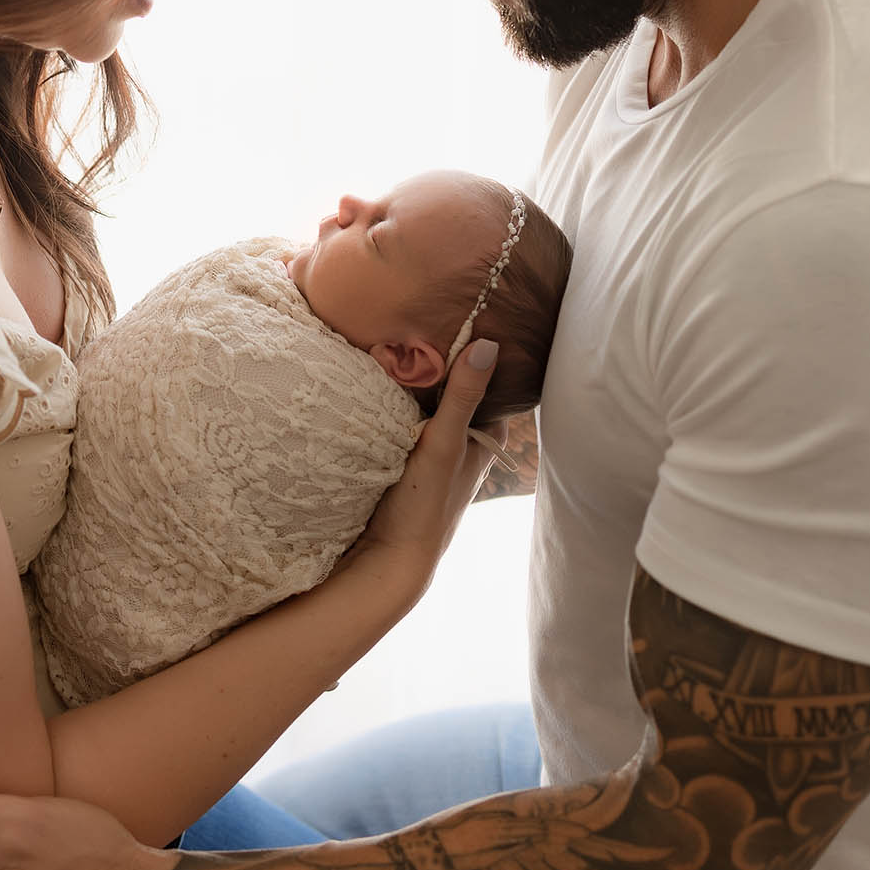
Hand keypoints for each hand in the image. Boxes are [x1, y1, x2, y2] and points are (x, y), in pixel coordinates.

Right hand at [344, 337, 499, 597]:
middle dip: (439, 358)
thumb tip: (488, 344)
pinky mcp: (410, 453)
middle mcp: (467, 438)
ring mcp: (438, 447)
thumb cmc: (425, 505)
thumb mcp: (444, 444)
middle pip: (456, 386)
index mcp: (488, 434)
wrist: (390, 558)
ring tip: (397, 337)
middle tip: (418, 316)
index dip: (475, 347)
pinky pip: (407, 413)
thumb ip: (463, 396)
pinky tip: (380, 375)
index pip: (489, 378)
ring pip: (429, 399)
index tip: (459, 311)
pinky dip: (398, 396)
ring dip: (415, 378)